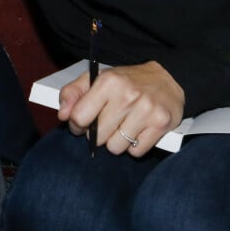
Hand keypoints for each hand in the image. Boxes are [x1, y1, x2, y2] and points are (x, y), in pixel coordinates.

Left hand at [58, 61, 184, 155]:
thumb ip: (73, 93)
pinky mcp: (161, 124)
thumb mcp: (97, 79)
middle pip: (98, 137)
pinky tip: (137, 130)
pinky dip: (134, 146)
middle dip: (98, 134)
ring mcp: (146, 110)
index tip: (83, 123)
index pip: (80, 117)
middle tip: (106, 123)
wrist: (167, 79)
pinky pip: (136, 152)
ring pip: (116, 147)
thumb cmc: (126, 82)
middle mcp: (127, 95)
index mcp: (108, 81)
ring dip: (116, 142)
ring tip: (123, 126)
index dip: (77, 125)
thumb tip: (62, 115)